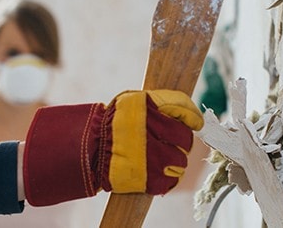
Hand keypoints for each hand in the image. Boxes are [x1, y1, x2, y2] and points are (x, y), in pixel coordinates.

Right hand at [22, 90, 202, 205]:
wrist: (88, 150)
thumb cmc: (112, 125)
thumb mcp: (132, 103)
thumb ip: (159, 103)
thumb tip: (191, 114)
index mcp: (149, 109)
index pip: (184, 109)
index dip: (192, 117)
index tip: (194, 122)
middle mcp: (152, 131)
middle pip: (185, 139)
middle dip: (181, 142)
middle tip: (171, 143)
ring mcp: (153, 157)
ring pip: (181, 161)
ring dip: (175, 161)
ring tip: (163, 159)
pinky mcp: (149, 179)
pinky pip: (171, 180)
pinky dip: (168, 178)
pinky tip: (159, 172)